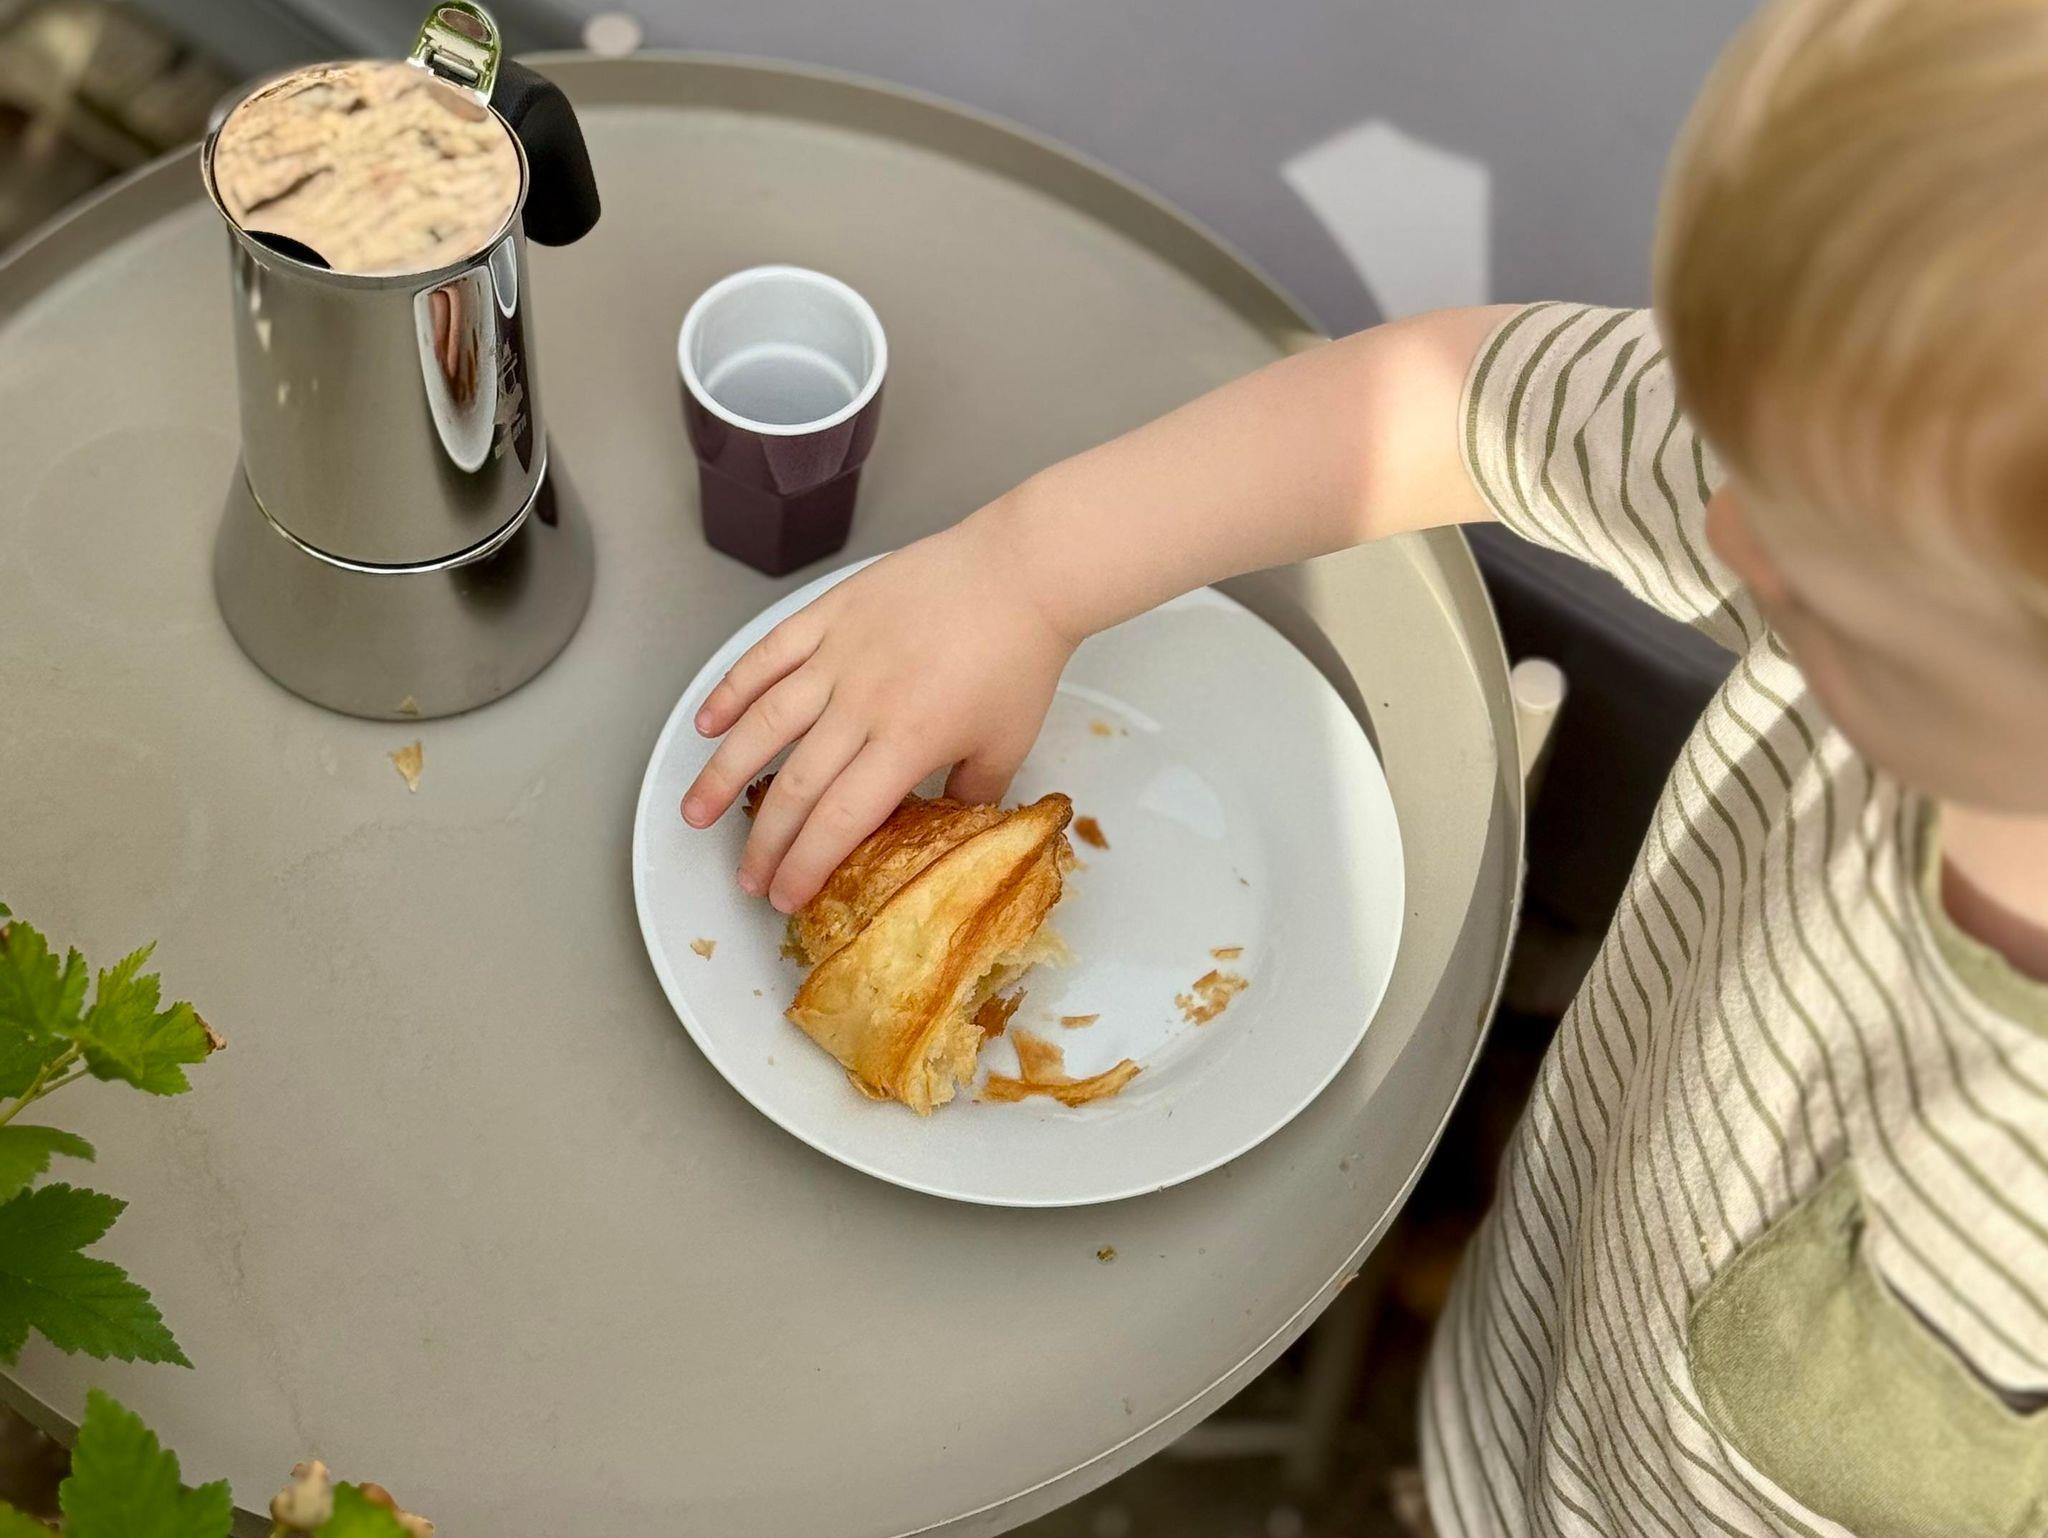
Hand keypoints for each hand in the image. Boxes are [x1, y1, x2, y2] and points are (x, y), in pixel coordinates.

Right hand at [680, 517, 1075, 912]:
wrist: (1022, 571)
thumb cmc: (1020, 656)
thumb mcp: (1007, 745)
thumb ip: (969, 795)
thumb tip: (946, 827)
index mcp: (907, 742)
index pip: (841, 820)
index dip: (806, 864)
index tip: (786, 894)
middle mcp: (862, 703)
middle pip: (796, 786)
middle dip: (764, 842)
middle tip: (745, 876)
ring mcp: (839, 655)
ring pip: (764, 724)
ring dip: (723, 774)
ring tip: (694, 813)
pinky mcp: (830, 614)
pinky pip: (768, 655)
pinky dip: (732, 689)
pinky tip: (707, 723)